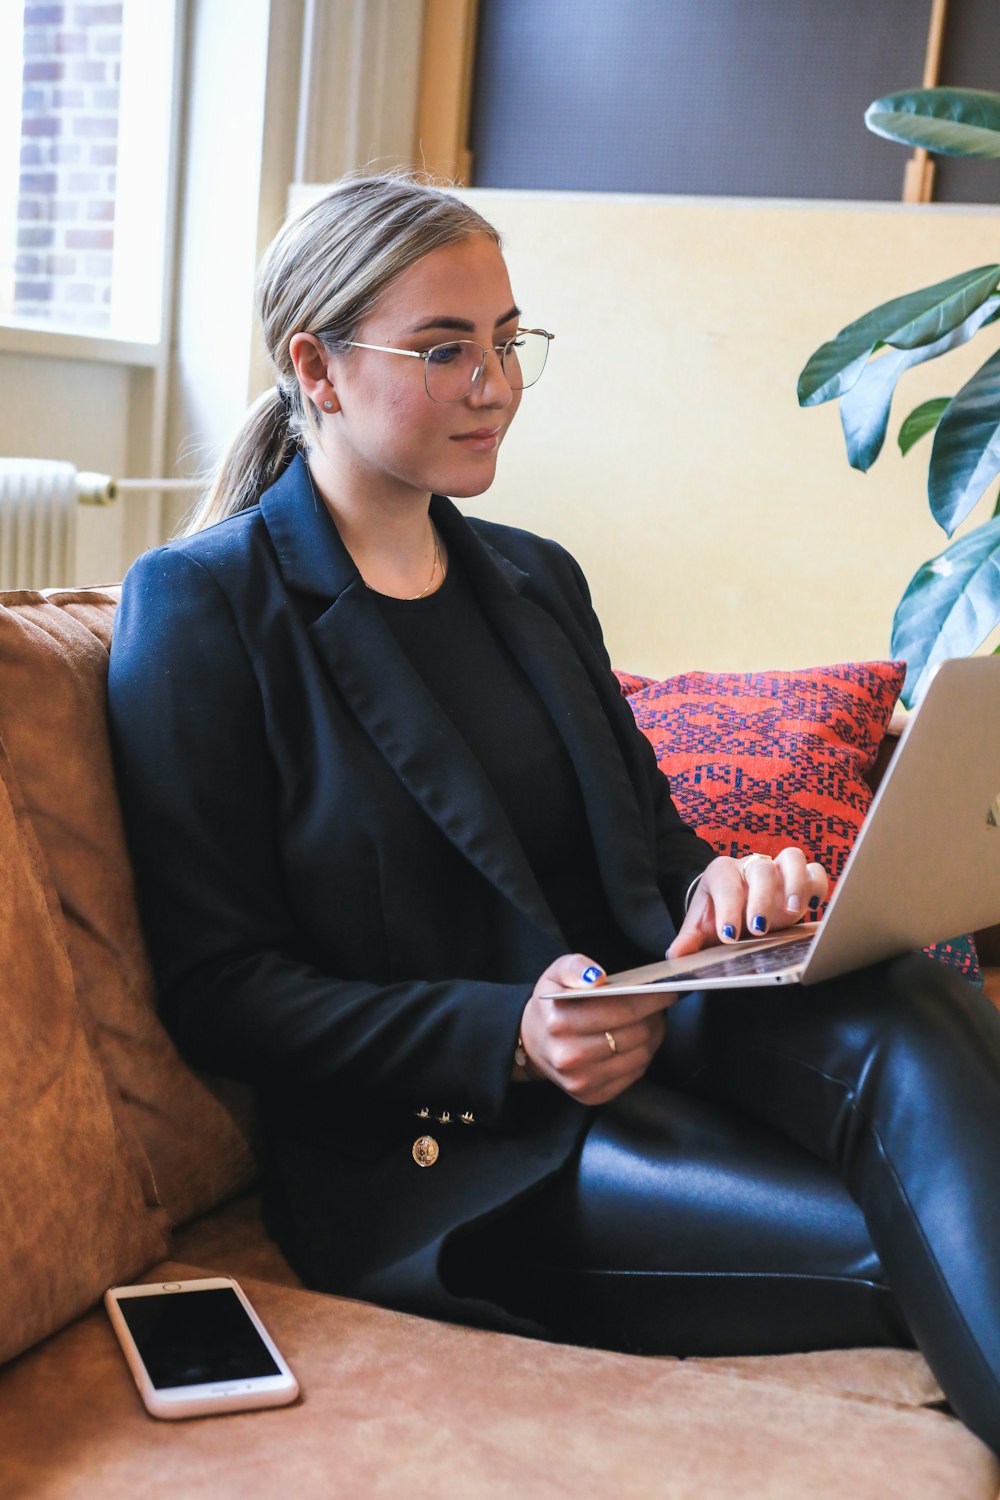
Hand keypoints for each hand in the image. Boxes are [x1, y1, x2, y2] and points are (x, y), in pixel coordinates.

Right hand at [517, 953, 674, 1105]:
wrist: (533, 1043)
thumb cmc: (552, 1005)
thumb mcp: (555, 974)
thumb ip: (576, 967)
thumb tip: (598, 977)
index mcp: (560, 1022)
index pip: (620, 1010)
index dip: (650, 999)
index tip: (667, 990)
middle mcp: (569, 1056)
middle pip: (635, 1034)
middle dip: (654, 1016)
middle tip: (659, 1004)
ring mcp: (581, 1080)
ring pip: (640, 1056)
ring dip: (653, 1036)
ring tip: (651, 1020)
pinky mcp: (592, 1095)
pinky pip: (634, 1074)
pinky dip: (642, 1055)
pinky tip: (638, 1041)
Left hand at [668, 848, 828, 958]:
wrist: (733, 907)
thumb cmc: (717, 916)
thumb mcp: (700, 928)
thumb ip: (688, 942)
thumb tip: (675, 956)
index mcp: (721, 872)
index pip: (725, 883)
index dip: (728, 909)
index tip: (729, 935)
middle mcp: (751, 866)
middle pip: (760, 869)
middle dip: (761, 899)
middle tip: (758, 929)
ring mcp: (778, 870)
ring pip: (792, 858)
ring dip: (796, 884)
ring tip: (793, 912)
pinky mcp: (800, 879)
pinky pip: (816, 870)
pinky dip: (817, 885)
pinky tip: (814, 906)